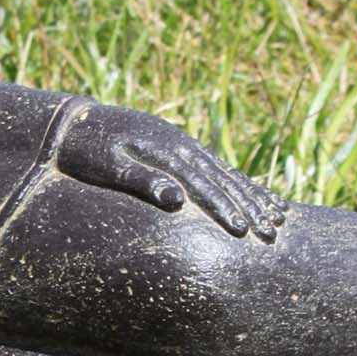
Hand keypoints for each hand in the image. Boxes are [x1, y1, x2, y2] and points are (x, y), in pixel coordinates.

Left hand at [58, 103, 283, 240]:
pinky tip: (256, 194)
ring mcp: (185, 146)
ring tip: (279, 217)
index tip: (244, 232)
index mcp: (169, 153)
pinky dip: (240, 182)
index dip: (226, 209)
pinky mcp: (182, 148)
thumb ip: (143, 180)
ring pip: (227, 174)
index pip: (205, 186)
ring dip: (254, 196)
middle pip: (224, 181)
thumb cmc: (88, 151)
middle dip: (250, 207)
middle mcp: (184, 147)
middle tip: (272, 232)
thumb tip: (176, 200)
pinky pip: (218, 168)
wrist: (78, 123)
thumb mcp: (110, 166)